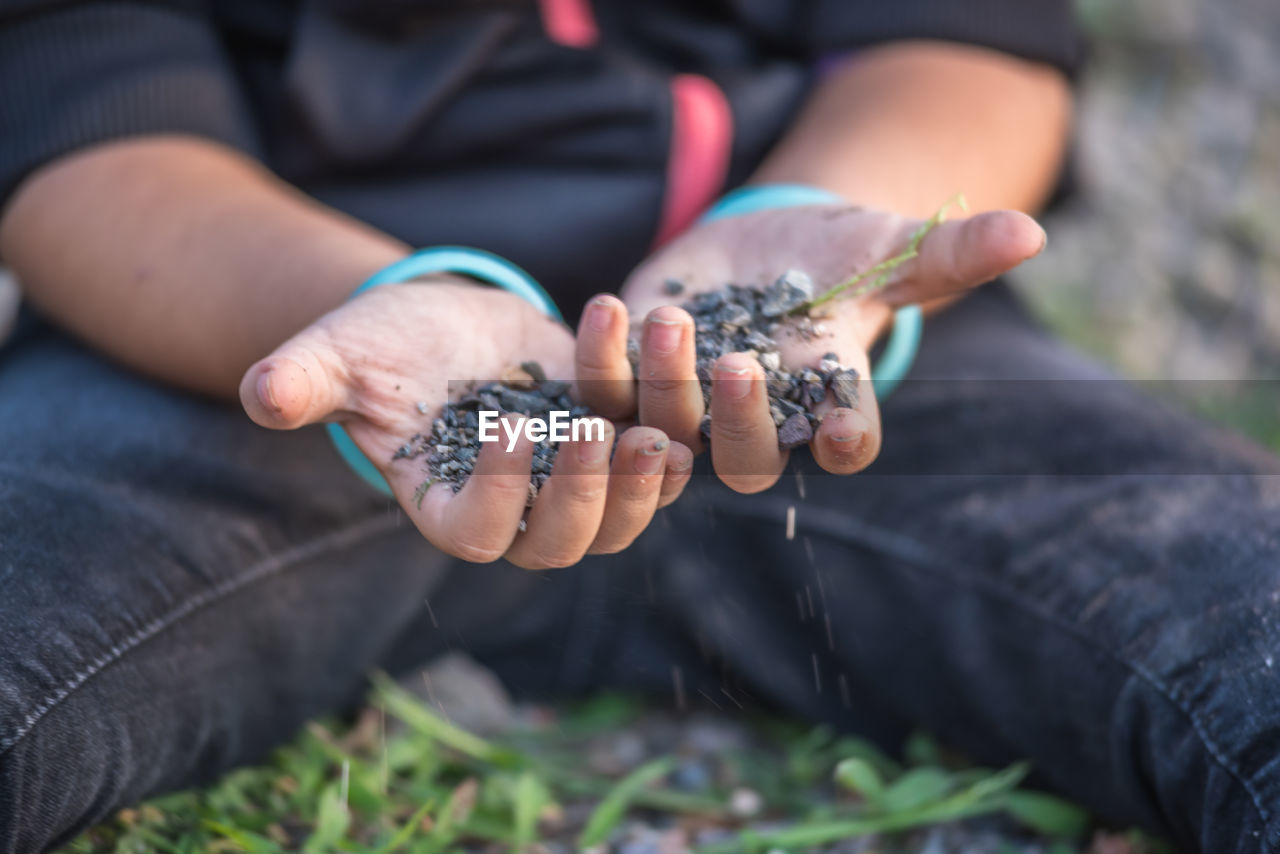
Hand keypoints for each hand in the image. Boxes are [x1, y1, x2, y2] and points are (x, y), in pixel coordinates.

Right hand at [240, 278, 692, 566]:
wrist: (443, 323)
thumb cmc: (381, 346)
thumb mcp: (338, 354)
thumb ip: (304, 380)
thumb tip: (260, 393)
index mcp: (445, 504)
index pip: (475, 533)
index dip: (497, 495)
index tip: (507, 429)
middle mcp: (514, 509)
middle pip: (561, 542)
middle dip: (586, 497)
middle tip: (601, 438)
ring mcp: (568, 482)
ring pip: (621, 518)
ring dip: (644, 485)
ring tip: (657, 433)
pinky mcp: (611, 443)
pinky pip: (654, 463)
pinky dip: (672, 436)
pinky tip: (684, 402)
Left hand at [573, 203, 1045, 491]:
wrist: (764, 243)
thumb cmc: (840, 252)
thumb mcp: (891, 245)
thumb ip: (950, 251)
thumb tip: (1032, 232)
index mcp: (825, 398)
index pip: (844, 438)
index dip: (843, 440)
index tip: (841, 433)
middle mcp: (756, 416)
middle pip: (747, 456)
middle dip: (743, 420)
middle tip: (743, 366)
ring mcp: (690, 401)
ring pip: (671, 427)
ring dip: (666, 383)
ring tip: (674, 319)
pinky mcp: (634, 374)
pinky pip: (608, 389)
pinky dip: (602, 359)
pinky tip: (609, 308)